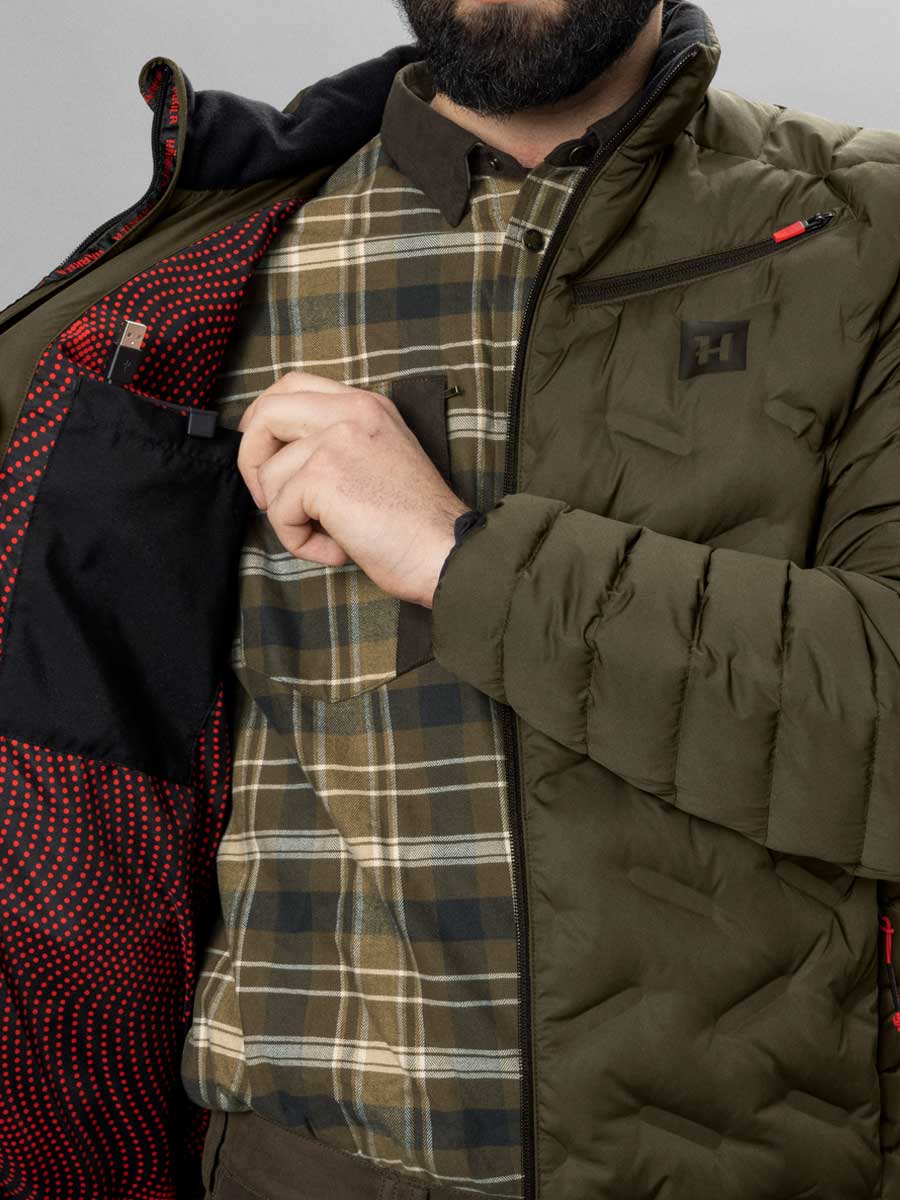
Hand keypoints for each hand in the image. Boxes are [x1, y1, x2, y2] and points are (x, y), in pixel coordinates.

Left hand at [237, 370, 470, 607]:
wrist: (447, 551)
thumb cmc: (418, 522)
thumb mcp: (381, 457)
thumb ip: (339, 442)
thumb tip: (280, 457)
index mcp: (365, 404)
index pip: (292, 385)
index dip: (263, 416)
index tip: (261, 450)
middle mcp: (350, 411)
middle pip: (266, 412)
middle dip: (251, 458)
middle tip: (270, 497)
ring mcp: (335, 439)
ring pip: (269, 474)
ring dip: (288, 516)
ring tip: (330, 535)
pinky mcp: (323, 475)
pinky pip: (279, 511)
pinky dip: (299, 540)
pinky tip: (338, 548)